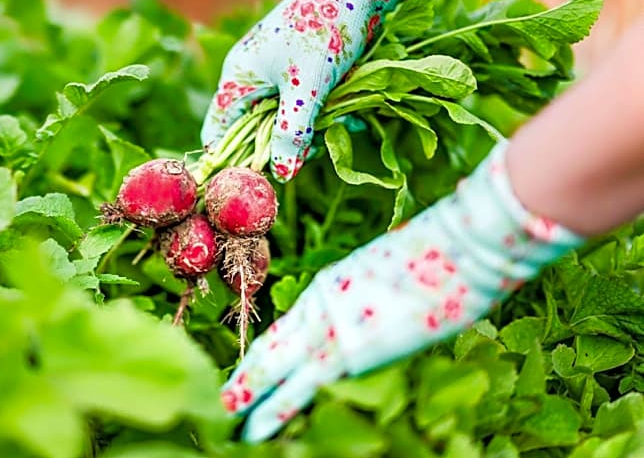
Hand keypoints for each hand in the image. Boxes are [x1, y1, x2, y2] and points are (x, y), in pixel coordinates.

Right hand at [201, 0, 424, 181]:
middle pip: (252, 131)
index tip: (256, 183)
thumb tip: (280, 174)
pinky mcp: (301, 68)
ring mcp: (276, 71)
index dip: (231, 160)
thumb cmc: (324, 30)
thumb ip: (290, 133)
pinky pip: (303, 103)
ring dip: (306, 128)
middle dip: (280, 145)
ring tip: (333, 120)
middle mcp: (251, 76)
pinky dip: (320, 111)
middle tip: (309, 150)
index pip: (217, 133)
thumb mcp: (307, 88)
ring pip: (282, 119)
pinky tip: (344, 109)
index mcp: (238, 77)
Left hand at [221, 141, 583, 442]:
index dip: (263, 354)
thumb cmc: (439, 261)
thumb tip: (377, 316)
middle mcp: (319, 305)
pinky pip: (299, 388)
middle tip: (221, 403)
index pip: (285, 329)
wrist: (456, 249)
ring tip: (226, 419)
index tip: (246, 371)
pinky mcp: (346, 350)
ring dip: (250, 398)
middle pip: (271, 349)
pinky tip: (256, 428)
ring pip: (274, 369)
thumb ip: (373, 299)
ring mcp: (329, 326)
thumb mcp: (394, 278)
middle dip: (246, 379)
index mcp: (328, 286)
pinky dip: (274, 410)